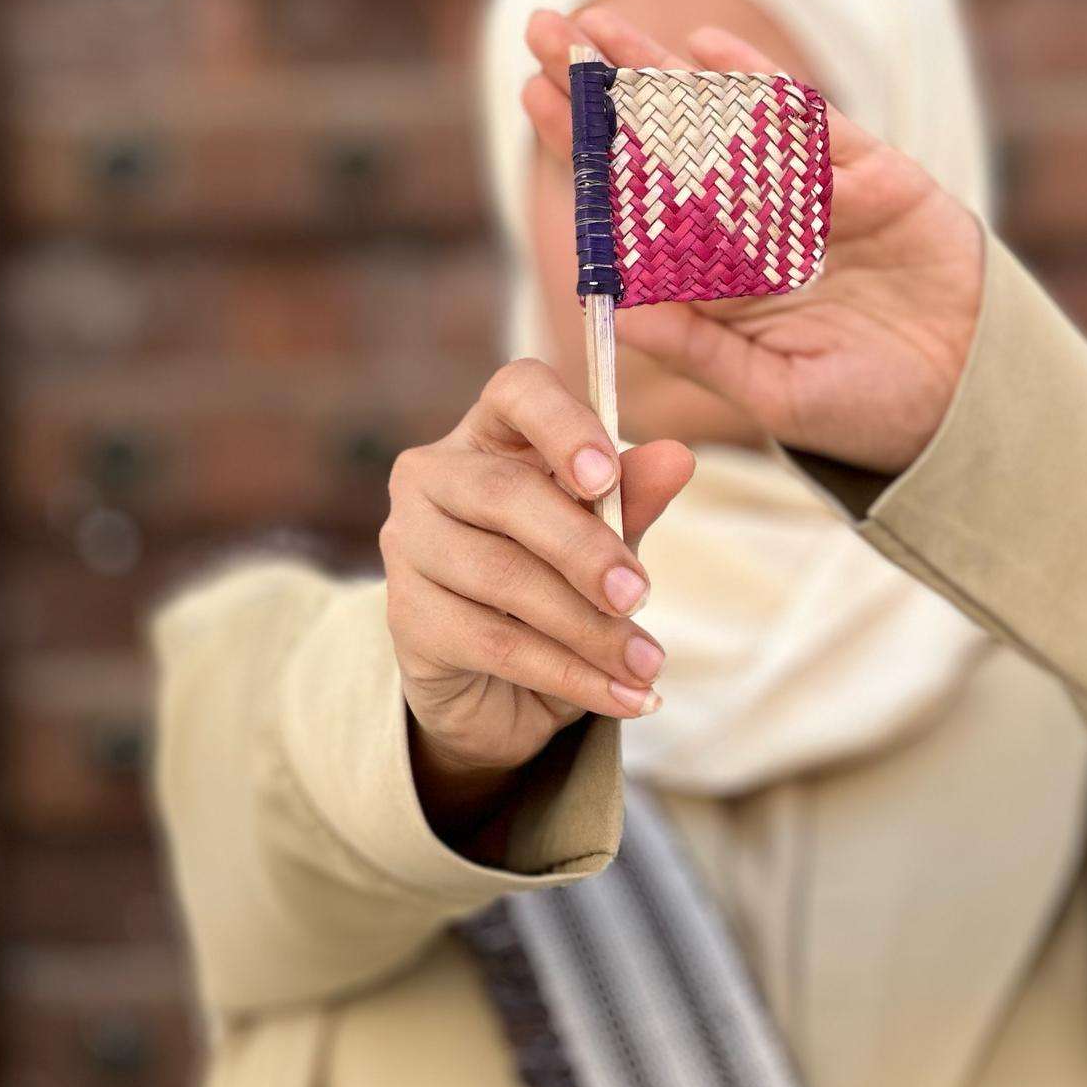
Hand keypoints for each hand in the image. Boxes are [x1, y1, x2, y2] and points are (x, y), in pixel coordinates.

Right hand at [382, 358, 694, 835]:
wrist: (502, 685)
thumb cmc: (557, 583)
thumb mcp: (606, 539)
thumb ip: (632, 498)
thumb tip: (678, 458)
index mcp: (491, 430)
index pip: (518, 391)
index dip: (563, 425)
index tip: (607, 477)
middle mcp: (433, 474)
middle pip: (506, 493)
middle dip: (583, 548)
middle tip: (640, 594)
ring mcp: (408, 543)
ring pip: (502, 576)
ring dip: (587, 627)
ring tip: (648, 662)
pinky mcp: (407, 616)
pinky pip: (495, 643)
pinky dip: (569, 673)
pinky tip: (624, 695)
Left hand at [524, 5, 985, 475]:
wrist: (971, 405)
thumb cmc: (864, 411)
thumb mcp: (773, 391)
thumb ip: (701, 348)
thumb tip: (617, 307)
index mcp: (715, 278)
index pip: (632, 200)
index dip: (584, 148)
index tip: (532, 97)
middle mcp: (751, 227)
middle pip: (661, 143)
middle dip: (605, 88)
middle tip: (544, 29)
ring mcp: (809, 196)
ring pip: (721, 120)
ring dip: (660, 70)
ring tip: (599, 23)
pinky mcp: (872, 176)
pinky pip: (810, 121)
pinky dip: (761, 82)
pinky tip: (709, 47)